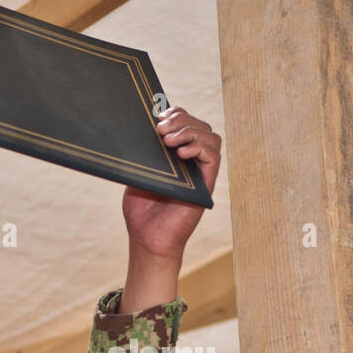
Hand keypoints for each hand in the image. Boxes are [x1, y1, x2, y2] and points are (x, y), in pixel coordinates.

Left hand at [122, 106, 221, 260]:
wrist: (147, 239)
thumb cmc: (141, 211)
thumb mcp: (139, 173)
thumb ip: (146, 151)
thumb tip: (147, 125)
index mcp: (176, 155)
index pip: (186, 122)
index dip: (175, 113)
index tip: (156, 116)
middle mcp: (192, 162)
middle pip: (200, 125)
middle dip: (181, 118)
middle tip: (160, 128)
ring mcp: (201, 173)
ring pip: (210, 137)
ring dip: (190, 130)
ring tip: (168, 139)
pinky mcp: (207, 185)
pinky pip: (213, 157)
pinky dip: (199, 148)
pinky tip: (180, 153)